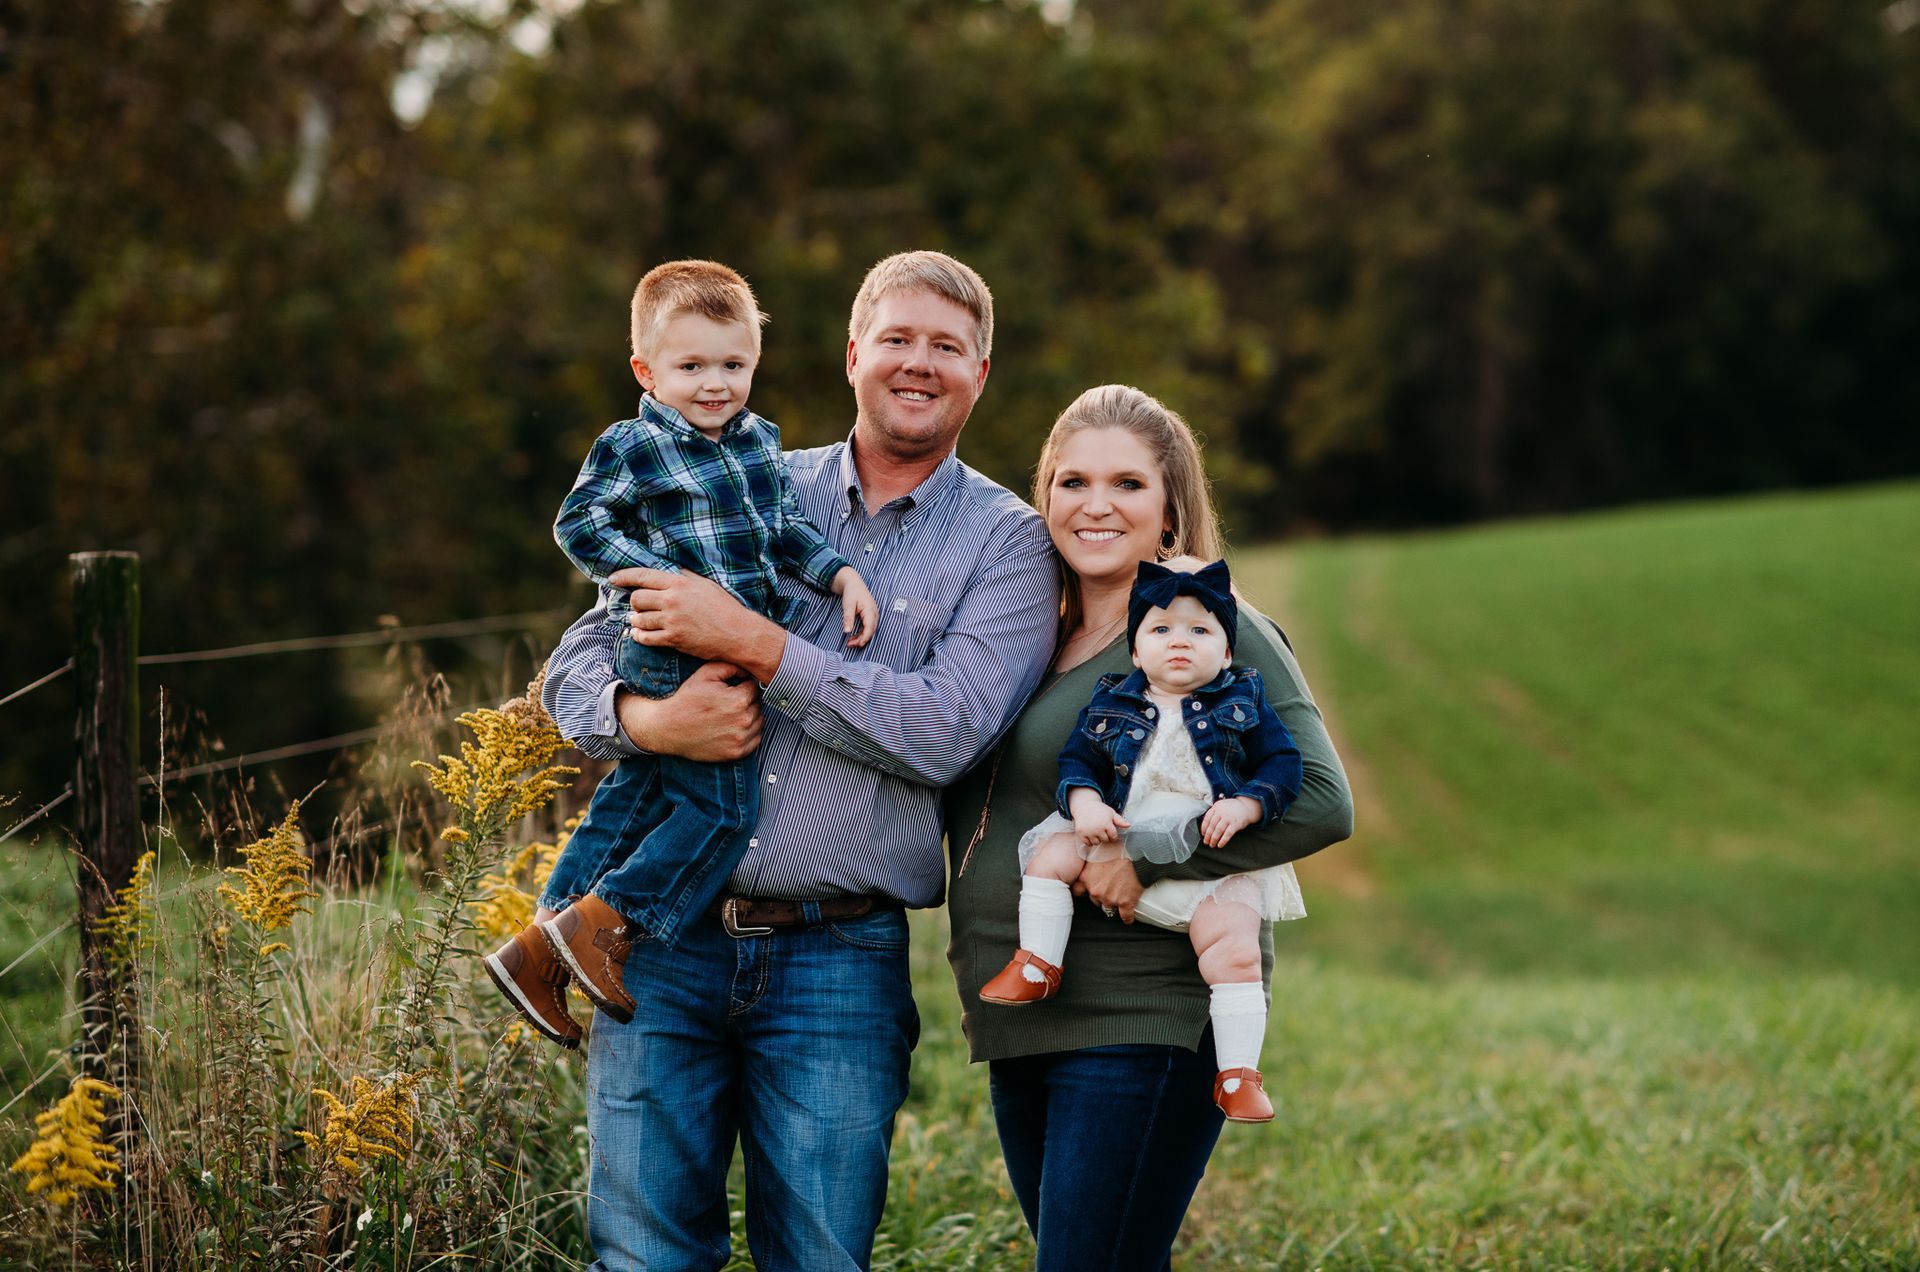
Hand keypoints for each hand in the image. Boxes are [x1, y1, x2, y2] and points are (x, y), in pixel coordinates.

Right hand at [615, 661, 762, 761]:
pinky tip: (733, 727)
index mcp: (738, 700)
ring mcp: (740, 739)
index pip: (755, 687)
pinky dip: (749, 734)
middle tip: (729, 701)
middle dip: (747, 700)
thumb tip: (748, 670)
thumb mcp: (705, 674)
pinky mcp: (736, 753)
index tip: (733, 688)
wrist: (667, 728)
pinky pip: (755, 740)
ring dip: (750, 716)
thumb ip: (730, 667)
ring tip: (730, 714)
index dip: (744, 685)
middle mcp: (743, 720)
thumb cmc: (686, 700)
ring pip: (759, 722)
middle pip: (758, 705)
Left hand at [617, 566, 785, 681]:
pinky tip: (640, 635)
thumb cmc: (724, 607)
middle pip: (637, 599)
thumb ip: (685, 576)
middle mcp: (672, 600)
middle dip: (634, 603)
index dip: (624, 577)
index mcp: (679, 583)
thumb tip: (670, 570)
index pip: (643, 576)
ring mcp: (671, 620)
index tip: (613, 579)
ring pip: (639, 620)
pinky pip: (645, 638)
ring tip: (639, 621)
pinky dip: (639, 636)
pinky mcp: (673, 638)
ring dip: (636, 621)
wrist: (737, 633)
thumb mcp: (705, 584)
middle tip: (638, 607)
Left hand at [833, 566, 878, 649]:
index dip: (865, 637)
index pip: (870, 627)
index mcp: (870, 610)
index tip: (858, 644)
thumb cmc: (851, 592)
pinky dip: (861, 633)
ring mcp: (873, 614)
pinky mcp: (870, 615)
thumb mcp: (848, 605)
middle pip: (871, 631)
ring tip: (850, 642)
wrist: (853, 583)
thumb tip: (847, 631)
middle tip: (849, 645)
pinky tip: (853, 636)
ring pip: (869, 630)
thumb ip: (848, 618)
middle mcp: (874, 613)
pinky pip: (867, 627)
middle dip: (861, 639)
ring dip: (861, 637)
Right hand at [1067, 788, 1128, 846]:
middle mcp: (1097, 829)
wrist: (1084, 806)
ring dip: (1097, 839)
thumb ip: (1120, 820)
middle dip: (1105, 836)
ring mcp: (1088, 832)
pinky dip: (1089, 841)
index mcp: (1106, 823)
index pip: (1114, 837)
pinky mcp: (1081, 833)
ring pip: (1096, 843)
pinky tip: (1090, 834)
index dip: (1113, 834)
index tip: (1110, 830)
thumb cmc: (1100, 810)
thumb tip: (1129, 825)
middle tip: (1102, 829)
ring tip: (1096, 831)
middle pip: (1105, 840)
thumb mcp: (1111, 813)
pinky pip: (1087, 844)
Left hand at [1074, 853, 1143, 922]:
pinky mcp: (1125, 904)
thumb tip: (1088, 862)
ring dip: (1114, 903)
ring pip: (1109, 909)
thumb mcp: (1096, 852)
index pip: (1078, 891)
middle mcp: (1096, 891)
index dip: (1085, 890)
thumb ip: (1090, 863)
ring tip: (1121, 894)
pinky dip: (1128, 917)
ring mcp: (1110, 899)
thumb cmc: (1118, 849)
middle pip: (1095, 901)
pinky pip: (1125, 917)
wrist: (1138, 852)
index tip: (1089, 889)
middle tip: (1111, 886)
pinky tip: (1129, 915)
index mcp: (1086, 878)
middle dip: (1102, 896)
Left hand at [1199, 795, 1261, 847]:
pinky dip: (1223, 841)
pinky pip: (1227, 834)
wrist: (1246, 807)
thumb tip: (1205, 828)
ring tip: (1212, 844)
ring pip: (1218, 830)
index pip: (1207, 818)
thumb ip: (1214, 813)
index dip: (1203, 828)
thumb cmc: (1232, 808)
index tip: (1203, 834)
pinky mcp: (1236, 824)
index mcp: (1216, 807)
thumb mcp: (1221, 806)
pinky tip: (1220, 845)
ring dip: (1214, 839)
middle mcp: (1222, 812)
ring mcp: (1229, 818)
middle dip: (1208, 836)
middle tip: (1206, 842)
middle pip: (1212, 826)